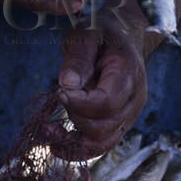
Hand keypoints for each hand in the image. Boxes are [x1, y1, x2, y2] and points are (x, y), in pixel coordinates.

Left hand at [57, 9, 148, 157]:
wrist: (122, 35)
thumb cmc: (101, 32)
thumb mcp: (86, 34)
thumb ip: (78, 58)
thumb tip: (67, 84)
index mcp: (128, 74)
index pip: (106, 102)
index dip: (79, 104)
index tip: (58, 93)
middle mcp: (134, 99)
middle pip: (104, 127)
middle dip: (74, 119)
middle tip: (55, 100)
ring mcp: (128, 115)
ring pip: (103, 143)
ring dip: (73, 143)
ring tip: (46, 132)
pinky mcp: (118, 123)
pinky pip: (100, 145)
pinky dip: (77, 149)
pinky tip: (55, 143)